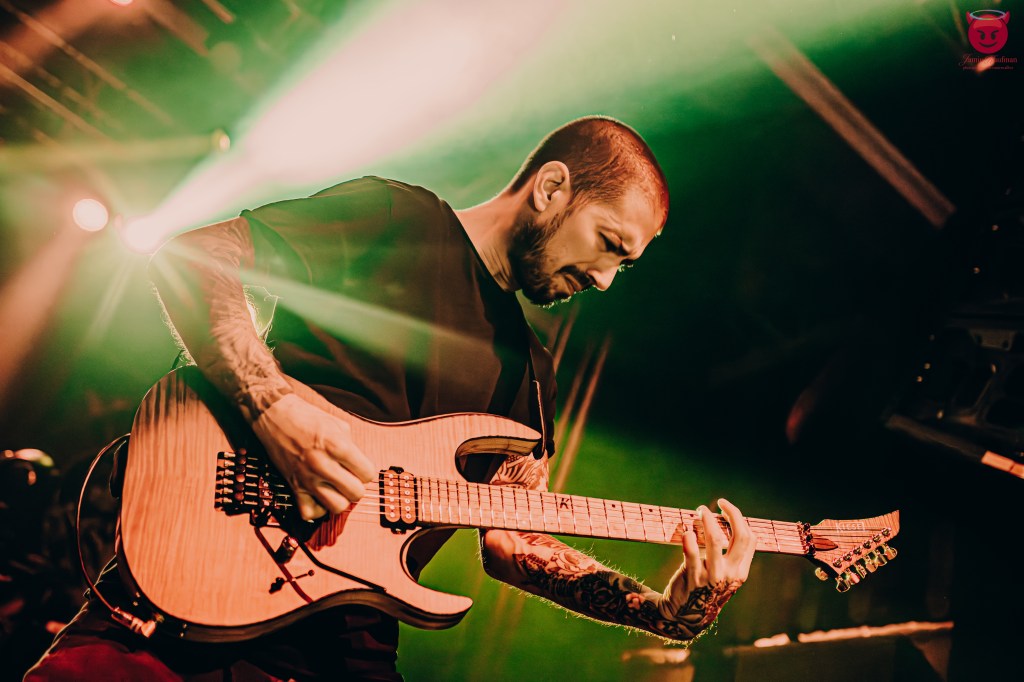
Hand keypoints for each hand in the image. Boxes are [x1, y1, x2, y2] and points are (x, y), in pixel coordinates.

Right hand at [251, 394, 375, 519]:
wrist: (275, 416)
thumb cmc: (307, 417)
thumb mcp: (338, 425)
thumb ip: (351, 447)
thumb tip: (358, 466)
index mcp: (338, 446)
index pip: (368, 474)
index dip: (366, 472)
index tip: (359, 467)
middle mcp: (323, 464)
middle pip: (356, 493)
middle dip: (357, 487)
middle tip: (349, 478)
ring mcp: (307, 477)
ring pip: (337, 507)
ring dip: (340, 499)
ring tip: (336, 488)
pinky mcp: (293, 486)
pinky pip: (310, 513)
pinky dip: (318, 509)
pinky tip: (320, 496)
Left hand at [657, 498, 754, 636]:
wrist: (685, 615)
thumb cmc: (705, 588)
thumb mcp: (724, 576)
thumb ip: (729, 555)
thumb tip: (729, 522)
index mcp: (740, 572)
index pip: (749, 539)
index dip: (739, 519)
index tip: (725, 509)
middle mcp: (729, 574)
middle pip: (740, 536)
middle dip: (732, 514)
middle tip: (718, 503)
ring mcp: (712, 576)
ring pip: (715, 539)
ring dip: (708, 520)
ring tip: (700, 511)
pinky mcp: (693, 577)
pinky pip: (692, 552)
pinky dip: (689, 537)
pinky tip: (687, 531)